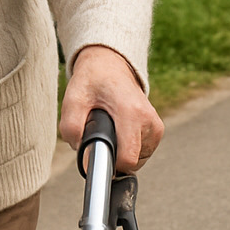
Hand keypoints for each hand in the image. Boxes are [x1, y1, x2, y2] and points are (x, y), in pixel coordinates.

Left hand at [60, 45, 163, 171]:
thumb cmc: (92, 81)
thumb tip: (81, 154)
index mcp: (131, 113)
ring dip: (120, 151)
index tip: (95, 154)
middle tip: (98, 133)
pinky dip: (128, 147)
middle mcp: (149, 121)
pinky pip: (141, 152)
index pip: (127, 159)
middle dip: (112, 155)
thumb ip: (71, 127)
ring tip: (109, 129)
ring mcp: (156, 126)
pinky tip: (118, 130)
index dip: (108, 164)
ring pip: (136, 159)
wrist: (110, 65)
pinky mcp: (157, 130)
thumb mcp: (73, 99)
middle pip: (131, 162)